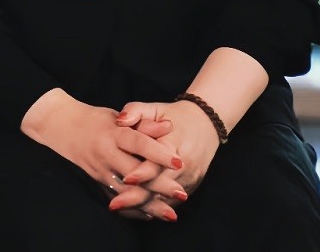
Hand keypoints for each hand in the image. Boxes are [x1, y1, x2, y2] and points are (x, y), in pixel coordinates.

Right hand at [20, 90, 184, 221]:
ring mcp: (100, 170)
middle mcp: (106, 153)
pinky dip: (135, 208)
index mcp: (113, 133)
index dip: (159, 153)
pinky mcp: (97, 181)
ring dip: (150, 204)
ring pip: (128, 192)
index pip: (139, 143)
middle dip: (159, 185)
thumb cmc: (95, 119)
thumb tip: (169, 126)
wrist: (62, 126)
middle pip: (135, 173)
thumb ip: (143, 123)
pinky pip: (118, 198)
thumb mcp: (118, 115)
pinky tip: (151, 214)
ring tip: (171, 213)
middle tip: (181, 194)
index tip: (179, 162)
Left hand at [108, 100, 220, 217]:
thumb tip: (120, 120)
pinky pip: (171, 201)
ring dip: (143, 206)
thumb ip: (136, 110)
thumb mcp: (155, 108)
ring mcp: (189, 179)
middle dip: (135, 198)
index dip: (141, 173)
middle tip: (113, 205)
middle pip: (159, 187)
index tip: (125, 179)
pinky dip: (154, 207)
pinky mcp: (190, 186)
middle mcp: (184, 165)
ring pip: (164, 198)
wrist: (206, 123)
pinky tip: (135, 210)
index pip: (156, 163)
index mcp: (173, 144)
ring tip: (120, 210)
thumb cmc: (175, 116)